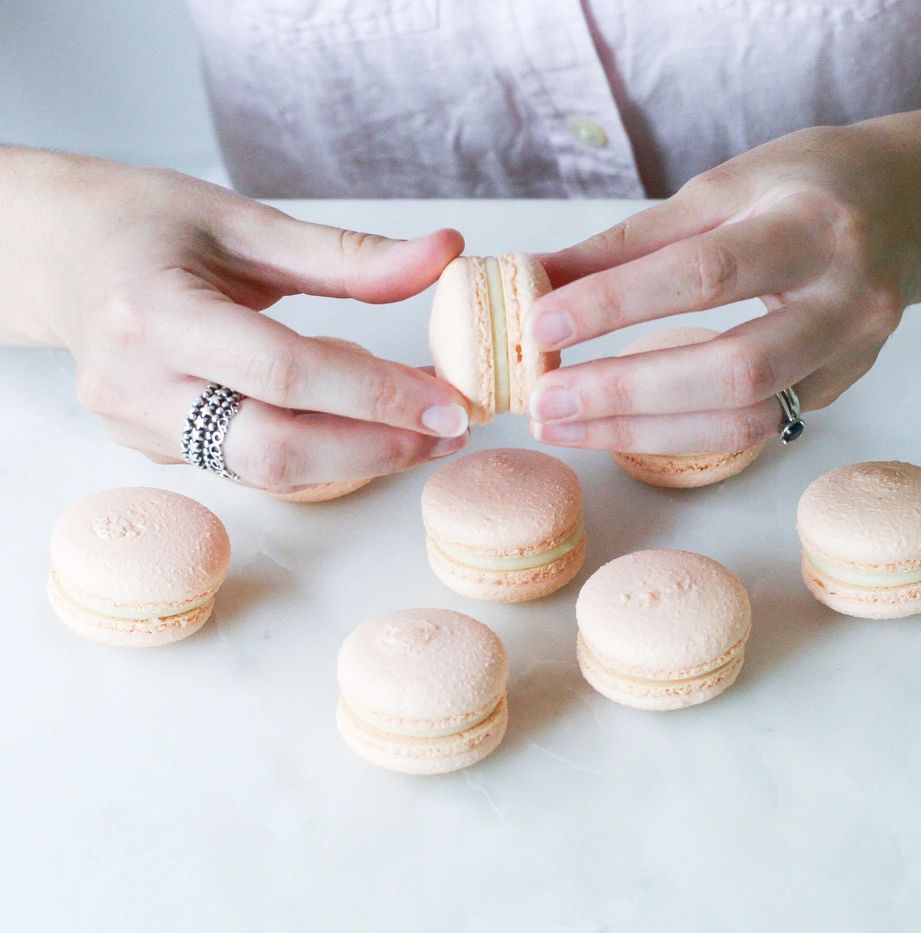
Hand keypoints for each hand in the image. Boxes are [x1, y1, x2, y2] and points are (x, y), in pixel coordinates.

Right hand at [2, 149, 469, 491]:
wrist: (59, 253)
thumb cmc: (145, 224)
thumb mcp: (246, 222)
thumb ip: (348, 254)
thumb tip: (444, 254)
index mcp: (153, 312)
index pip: (283, 371)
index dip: (374, 392)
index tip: (448, 400)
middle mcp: (135, 382)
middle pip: (274, 448)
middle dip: (376, 448)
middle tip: (449, 429)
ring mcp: (137, 425)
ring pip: (264, 471)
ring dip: (356, 458)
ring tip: (422, 431)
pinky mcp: (153, 447)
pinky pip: (248, 462)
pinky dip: (317, 450)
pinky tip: (362, 423)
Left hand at [526, 123, 920, 453]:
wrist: (917, 208)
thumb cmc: (811, 184)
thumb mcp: (726, 187)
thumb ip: (635, 239)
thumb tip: (542, 277)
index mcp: (814, 226)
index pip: (706, 274)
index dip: (618, 303)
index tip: (543, 323)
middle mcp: (846, 298)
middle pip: (734, 367)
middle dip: (628, 391)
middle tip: (544, 400)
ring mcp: (852, 354)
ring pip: (747, 416)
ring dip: (645, 430)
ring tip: (565, 424)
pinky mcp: (841, 388)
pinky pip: (755, 426)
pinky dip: (681, 431)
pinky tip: (621, 425)